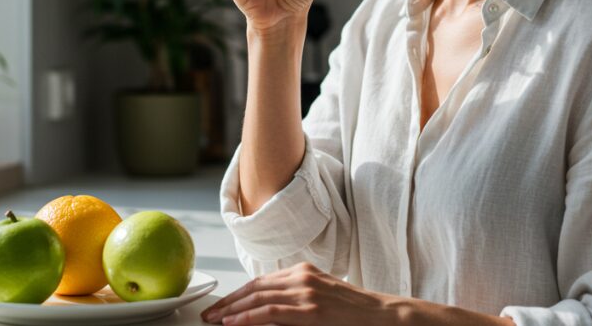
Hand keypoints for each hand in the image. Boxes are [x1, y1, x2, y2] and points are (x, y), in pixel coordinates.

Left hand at [200, 262, 398, 325]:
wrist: (384, 315)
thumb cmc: (353, 313)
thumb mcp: (320, 298)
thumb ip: (294, 301)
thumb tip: (265, 313)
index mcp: (302, 272)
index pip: (260, 282)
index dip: (236, 295)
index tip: (219, 306)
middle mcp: (301, 277)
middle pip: (254, 288)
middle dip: (227, 303)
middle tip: (207, 315)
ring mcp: (306, 292)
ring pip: (258, 298)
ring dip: (231, 311)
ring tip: (213, 320)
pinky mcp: (311, 309)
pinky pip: (271, 311)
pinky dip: (248, 317)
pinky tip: (233, 323)